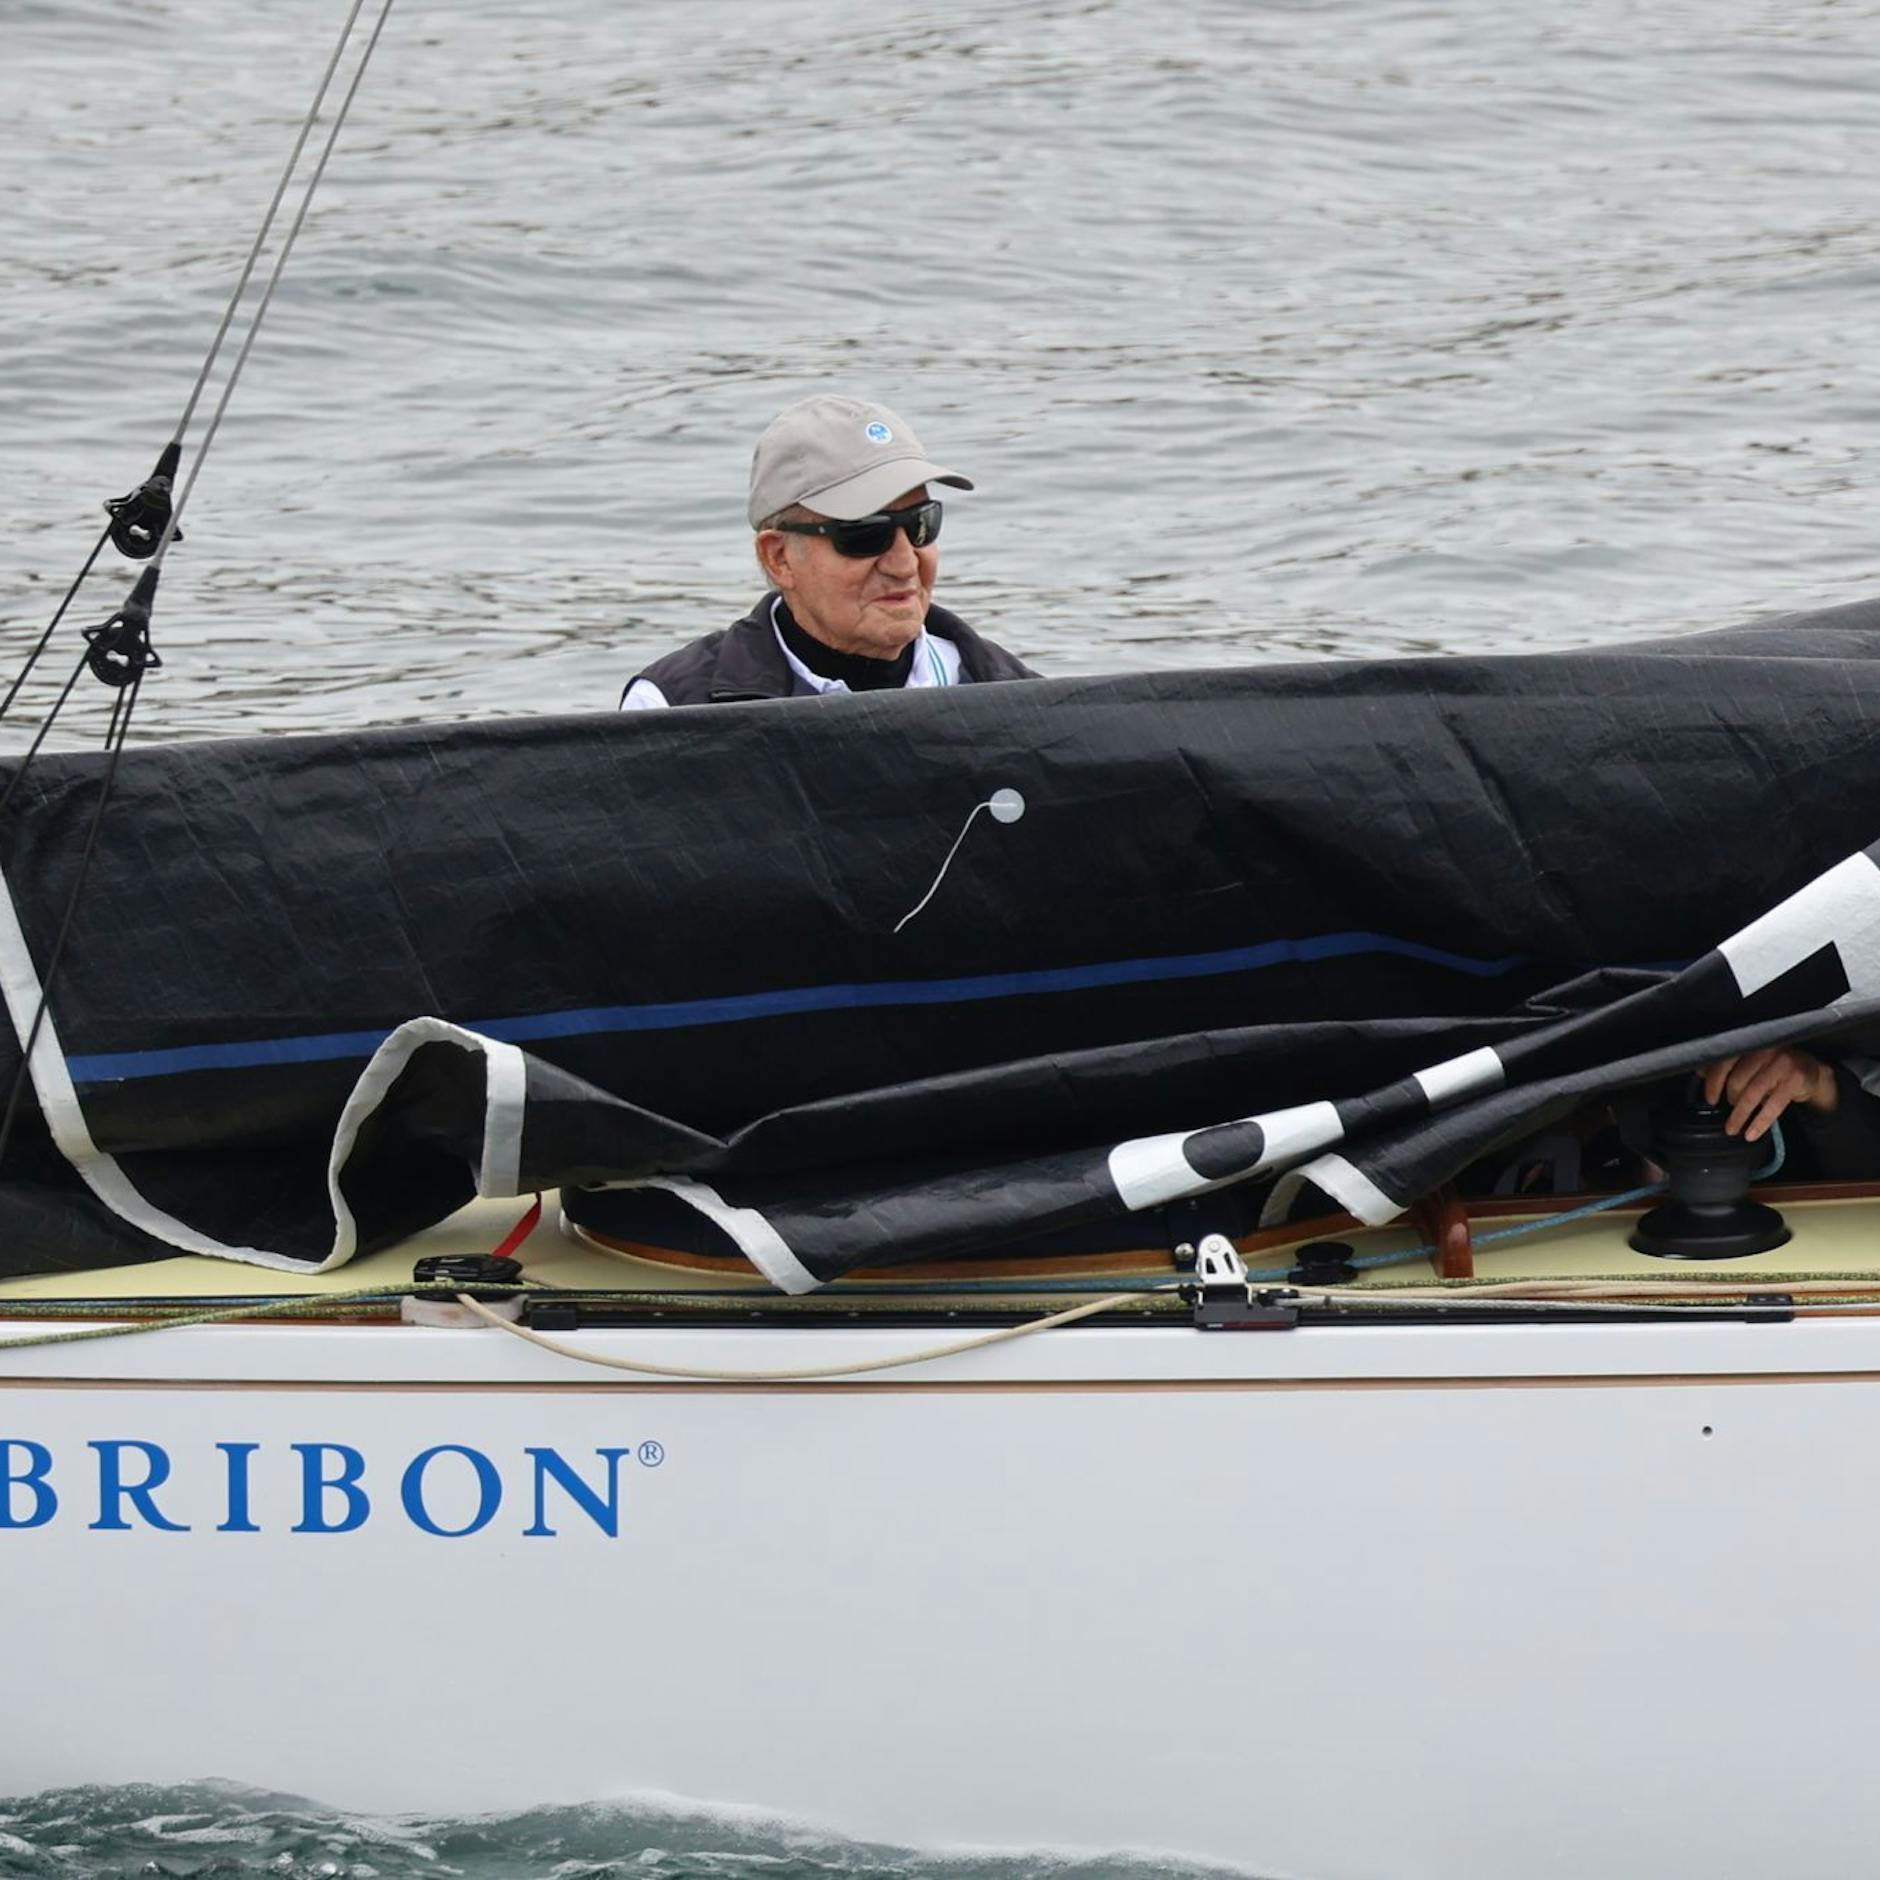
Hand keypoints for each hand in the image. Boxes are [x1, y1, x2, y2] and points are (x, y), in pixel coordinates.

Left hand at [1700, 1047, 1838, 1140]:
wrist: (1810, 1071)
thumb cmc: (1772, 1067)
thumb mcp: (1750, 1063)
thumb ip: (1727, 1065)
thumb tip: (1700, 1073)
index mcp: (1751, 1043)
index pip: (1725, 1062)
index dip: (1713, 1082)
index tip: (1709, 1099)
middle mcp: (1766, 1050)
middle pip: (1737, 1079)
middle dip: (1730, 1099)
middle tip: (1729, 1108)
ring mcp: (1782, 1063)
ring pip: (1752, 1093)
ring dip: (1740, 1115)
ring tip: (1732, 1128)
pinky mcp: (1796, 1080)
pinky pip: (1773, 1106)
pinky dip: (1759, 1122)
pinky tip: (1751, 1134)